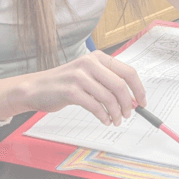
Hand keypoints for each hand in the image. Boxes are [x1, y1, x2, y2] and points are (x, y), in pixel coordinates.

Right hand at [7, 51, 147, 125]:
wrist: (36, 88)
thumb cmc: (65, 83)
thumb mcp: (88, 75)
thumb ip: (108, 81)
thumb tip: (132, 98)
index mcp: (98, 58)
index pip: (128, 72)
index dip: (139, 89)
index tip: (142, 102)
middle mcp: (89, 63)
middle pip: (120, 85)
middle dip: (127, 104)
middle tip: (128, 115)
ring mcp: (79, 76)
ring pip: (108, 98)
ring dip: (115, 113)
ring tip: (115, 121)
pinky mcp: (71, 91)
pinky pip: (95, 106)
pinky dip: (103, 116)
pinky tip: (104, 120)